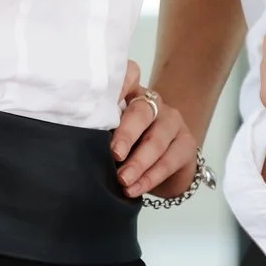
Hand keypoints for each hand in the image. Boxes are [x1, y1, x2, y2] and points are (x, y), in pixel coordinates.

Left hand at [111, 60, 201, 198]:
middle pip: (141, 112)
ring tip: (123, 180)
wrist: (166, 167)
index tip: (101, 98)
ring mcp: (173, 122)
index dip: (118, 83)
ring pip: (156, 140)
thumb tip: (79, 143)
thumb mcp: (114, 135)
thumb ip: (104, 131)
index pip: (128, 76)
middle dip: (126, 134)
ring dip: (138, 163)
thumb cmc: (130, 148)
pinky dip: (149, 178)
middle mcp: (154, 103)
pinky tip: (135, 189)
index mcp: (131, 94)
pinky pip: (168, 162)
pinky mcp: (187, 145)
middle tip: (114, 153)